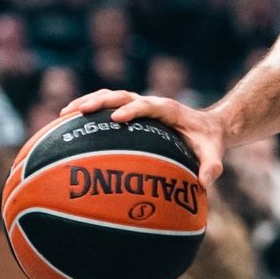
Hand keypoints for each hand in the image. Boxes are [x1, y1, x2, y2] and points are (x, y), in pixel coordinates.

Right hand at [62, 89, 228, 187]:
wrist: (209, 126)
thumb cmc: (209, 141)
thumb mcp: (214, 154)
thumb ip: (212, 167)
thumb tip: (204, 183)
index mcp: (170, 110)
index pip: (150, 105)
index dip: (134, 109)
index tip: (117, 118)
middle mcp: (153, 104)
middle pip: (124, 95)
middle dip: (103, 100)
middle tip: (80, 111)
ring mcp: (142, 106)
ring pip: (112, 97)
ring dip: (89, 101)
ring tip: (64, 114)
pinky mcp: (134, 112)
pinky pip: (109, 107)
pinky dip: (90, 111)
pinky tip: (67, 124)